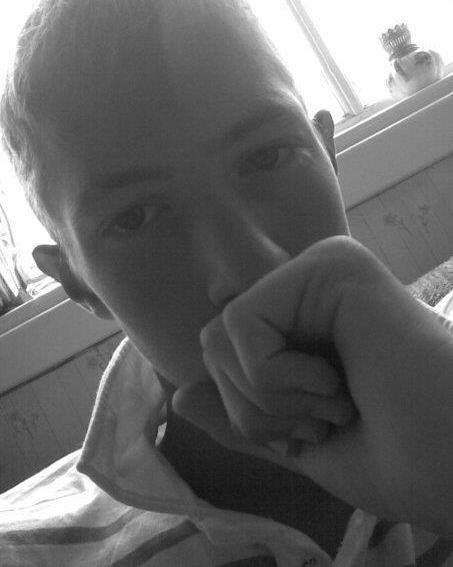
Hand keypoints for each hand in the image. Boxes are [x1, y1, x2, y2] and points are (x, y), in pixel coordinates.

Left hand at [173, 236, 452, 534]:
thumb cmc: (392, 457)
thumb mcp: (295, 442)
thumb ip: (237, 416)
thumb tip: (178, 394)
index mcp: (304, 318)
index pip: (223, 352)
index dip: (250, 407)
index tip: (318, 424)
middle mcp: (308, 283)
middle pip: (213, 343)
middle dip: (258, 408)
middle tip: (326, 414)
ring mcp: (319, 267)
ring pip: (221, 336)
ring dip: (273, 399)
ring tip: (338, 399)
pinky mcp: (328, 266)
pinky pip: (244, 326)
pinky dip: (280, 379)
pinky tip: (340, 380)